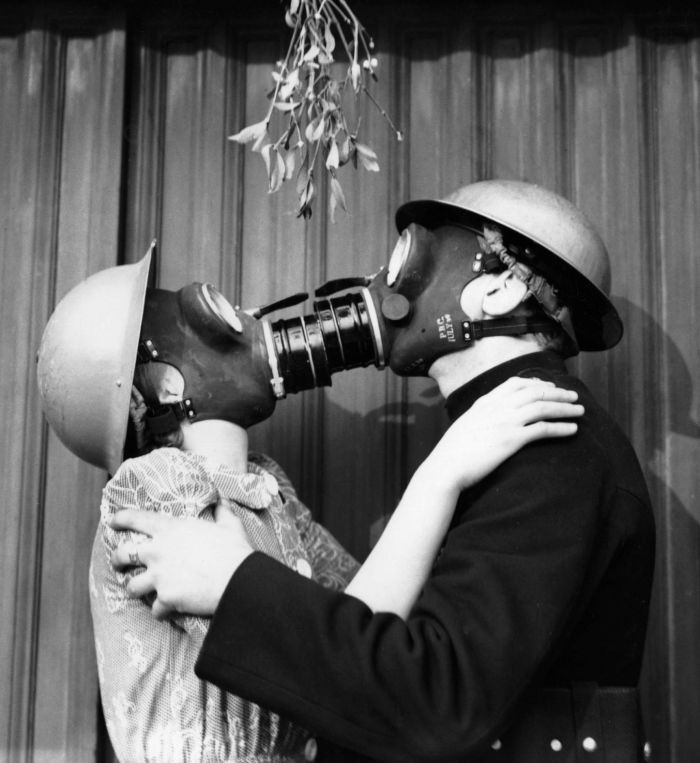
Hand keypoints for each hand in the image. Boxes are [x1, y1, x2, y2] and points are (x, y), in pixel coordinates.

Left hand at [110, 498, 253, 618]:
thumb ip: (222, 511)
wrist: (239, 580)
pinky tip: (165, 611)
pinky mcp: (166, 598)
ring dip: (137, 589)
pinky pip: (155, 609)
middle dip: (118, 559)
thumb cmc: (235, 550)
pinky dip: (160, 611)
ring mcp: (160, 576)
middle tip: (119, 563)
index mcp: (171, 529)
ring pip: (132, 586)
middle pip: (124, 554)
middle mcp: (158, 551)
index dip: (121, 518)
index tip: (113, 521)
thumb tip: (223, 501)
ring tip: (141, 591)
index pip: (137, 518)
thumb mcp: (230, 525)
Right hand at [420, 376, 583, 493]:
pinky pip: (543, 429)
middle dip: (558, 393)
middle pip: (535, 392)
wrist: (446, 466)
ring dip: (565, 408)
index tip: (550, 387)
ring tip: (580, 411)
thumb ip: (481, 416)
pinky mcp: (512, 440)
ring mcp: (506, 422)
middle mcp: (498, 407)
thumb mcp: (466, 424)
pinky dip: (560, 427)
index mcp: (486, 401)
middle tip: (574, 397)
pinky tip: (572, 430)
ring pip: (543, 407)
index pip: (516, 383)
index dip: (537, 383)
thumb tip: (489, 417)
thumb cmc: (453, 451)